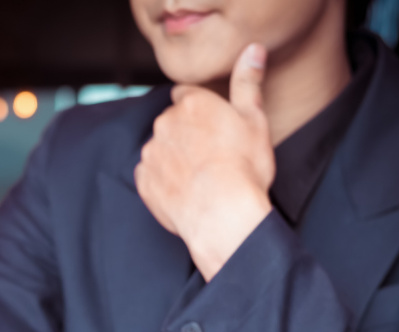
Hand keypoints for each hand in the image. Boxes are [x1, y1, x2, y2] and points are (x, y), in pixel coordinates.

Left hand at [134, 43, 274, 280]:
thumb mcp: (255, 120)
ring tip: (198, 178)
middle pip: (172, 122)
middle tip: (209, 156)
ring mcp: (151, 153)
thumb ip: (248, 83)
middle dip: (186, 134)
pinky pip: (150, 175)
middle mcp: (164, 123)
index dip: (201, 111)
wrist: (223, 216)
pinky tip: (184, 191)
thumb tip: (252, 50)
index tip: (211, 127)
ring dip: (173, 157)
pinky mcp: (143, 181)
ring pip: (161, 148)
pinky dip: (163, 181)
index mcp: (192, 104)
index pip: (187, 95)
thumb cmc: (244, 169)